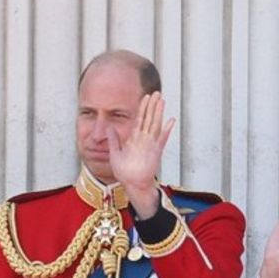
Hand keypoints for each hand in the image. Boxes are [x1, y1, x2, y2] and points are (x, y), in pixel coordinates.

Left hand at [108, 91, 175, 216]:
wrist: (133, 185)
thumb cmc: (125, 172)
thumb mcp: (114, 153)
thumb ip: (113, 140)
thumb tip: (108, 127)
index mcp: (134, 139)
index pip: (139, 119)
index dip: (142, 108)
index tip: (145, 97)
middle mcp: (143, 139)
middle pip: (149, 118)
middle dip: (152, 105)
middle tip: (156, 92)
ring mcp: (151, 145)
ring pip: (155, 125)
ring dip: (159, 113)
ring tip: (162, 101)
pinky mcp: (156, 152)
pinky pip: (161, 139)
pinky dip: (166, 130)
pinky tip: (170, 121)